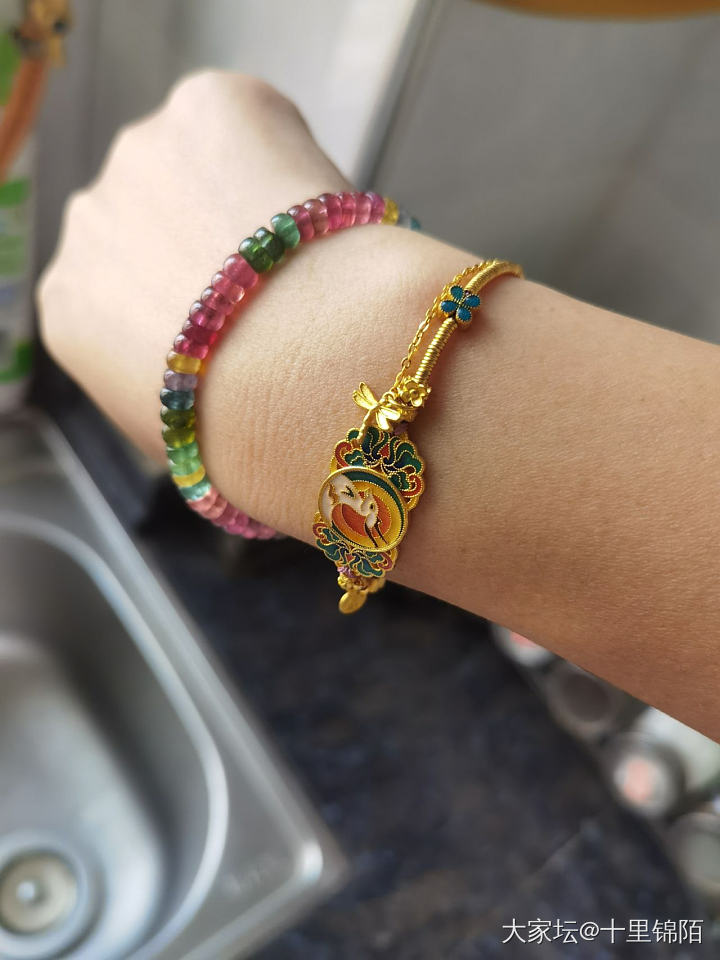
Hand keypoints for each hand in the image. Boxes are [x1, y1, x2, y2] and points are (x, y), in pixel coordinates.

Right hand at [38, 70, 349, 460]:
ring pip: (204, 164)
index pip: (123, 284)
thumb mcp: (177, 435)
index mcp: (69, 306)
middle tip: (279, 286)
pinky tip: (316, 210)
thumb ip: (168, 392)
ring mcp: (142, 154)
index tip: (238, 318)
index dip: (190, 299)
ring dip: (248, 196)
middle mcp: (88, 220)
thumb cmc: (247, 432)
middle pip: (154, 216)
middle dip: (211, 242)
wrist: (298, 375)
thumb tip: (203, 393)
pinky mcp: (206, 105)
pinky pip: (255, 120)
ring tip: (305, 255)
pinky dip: (290, 153)